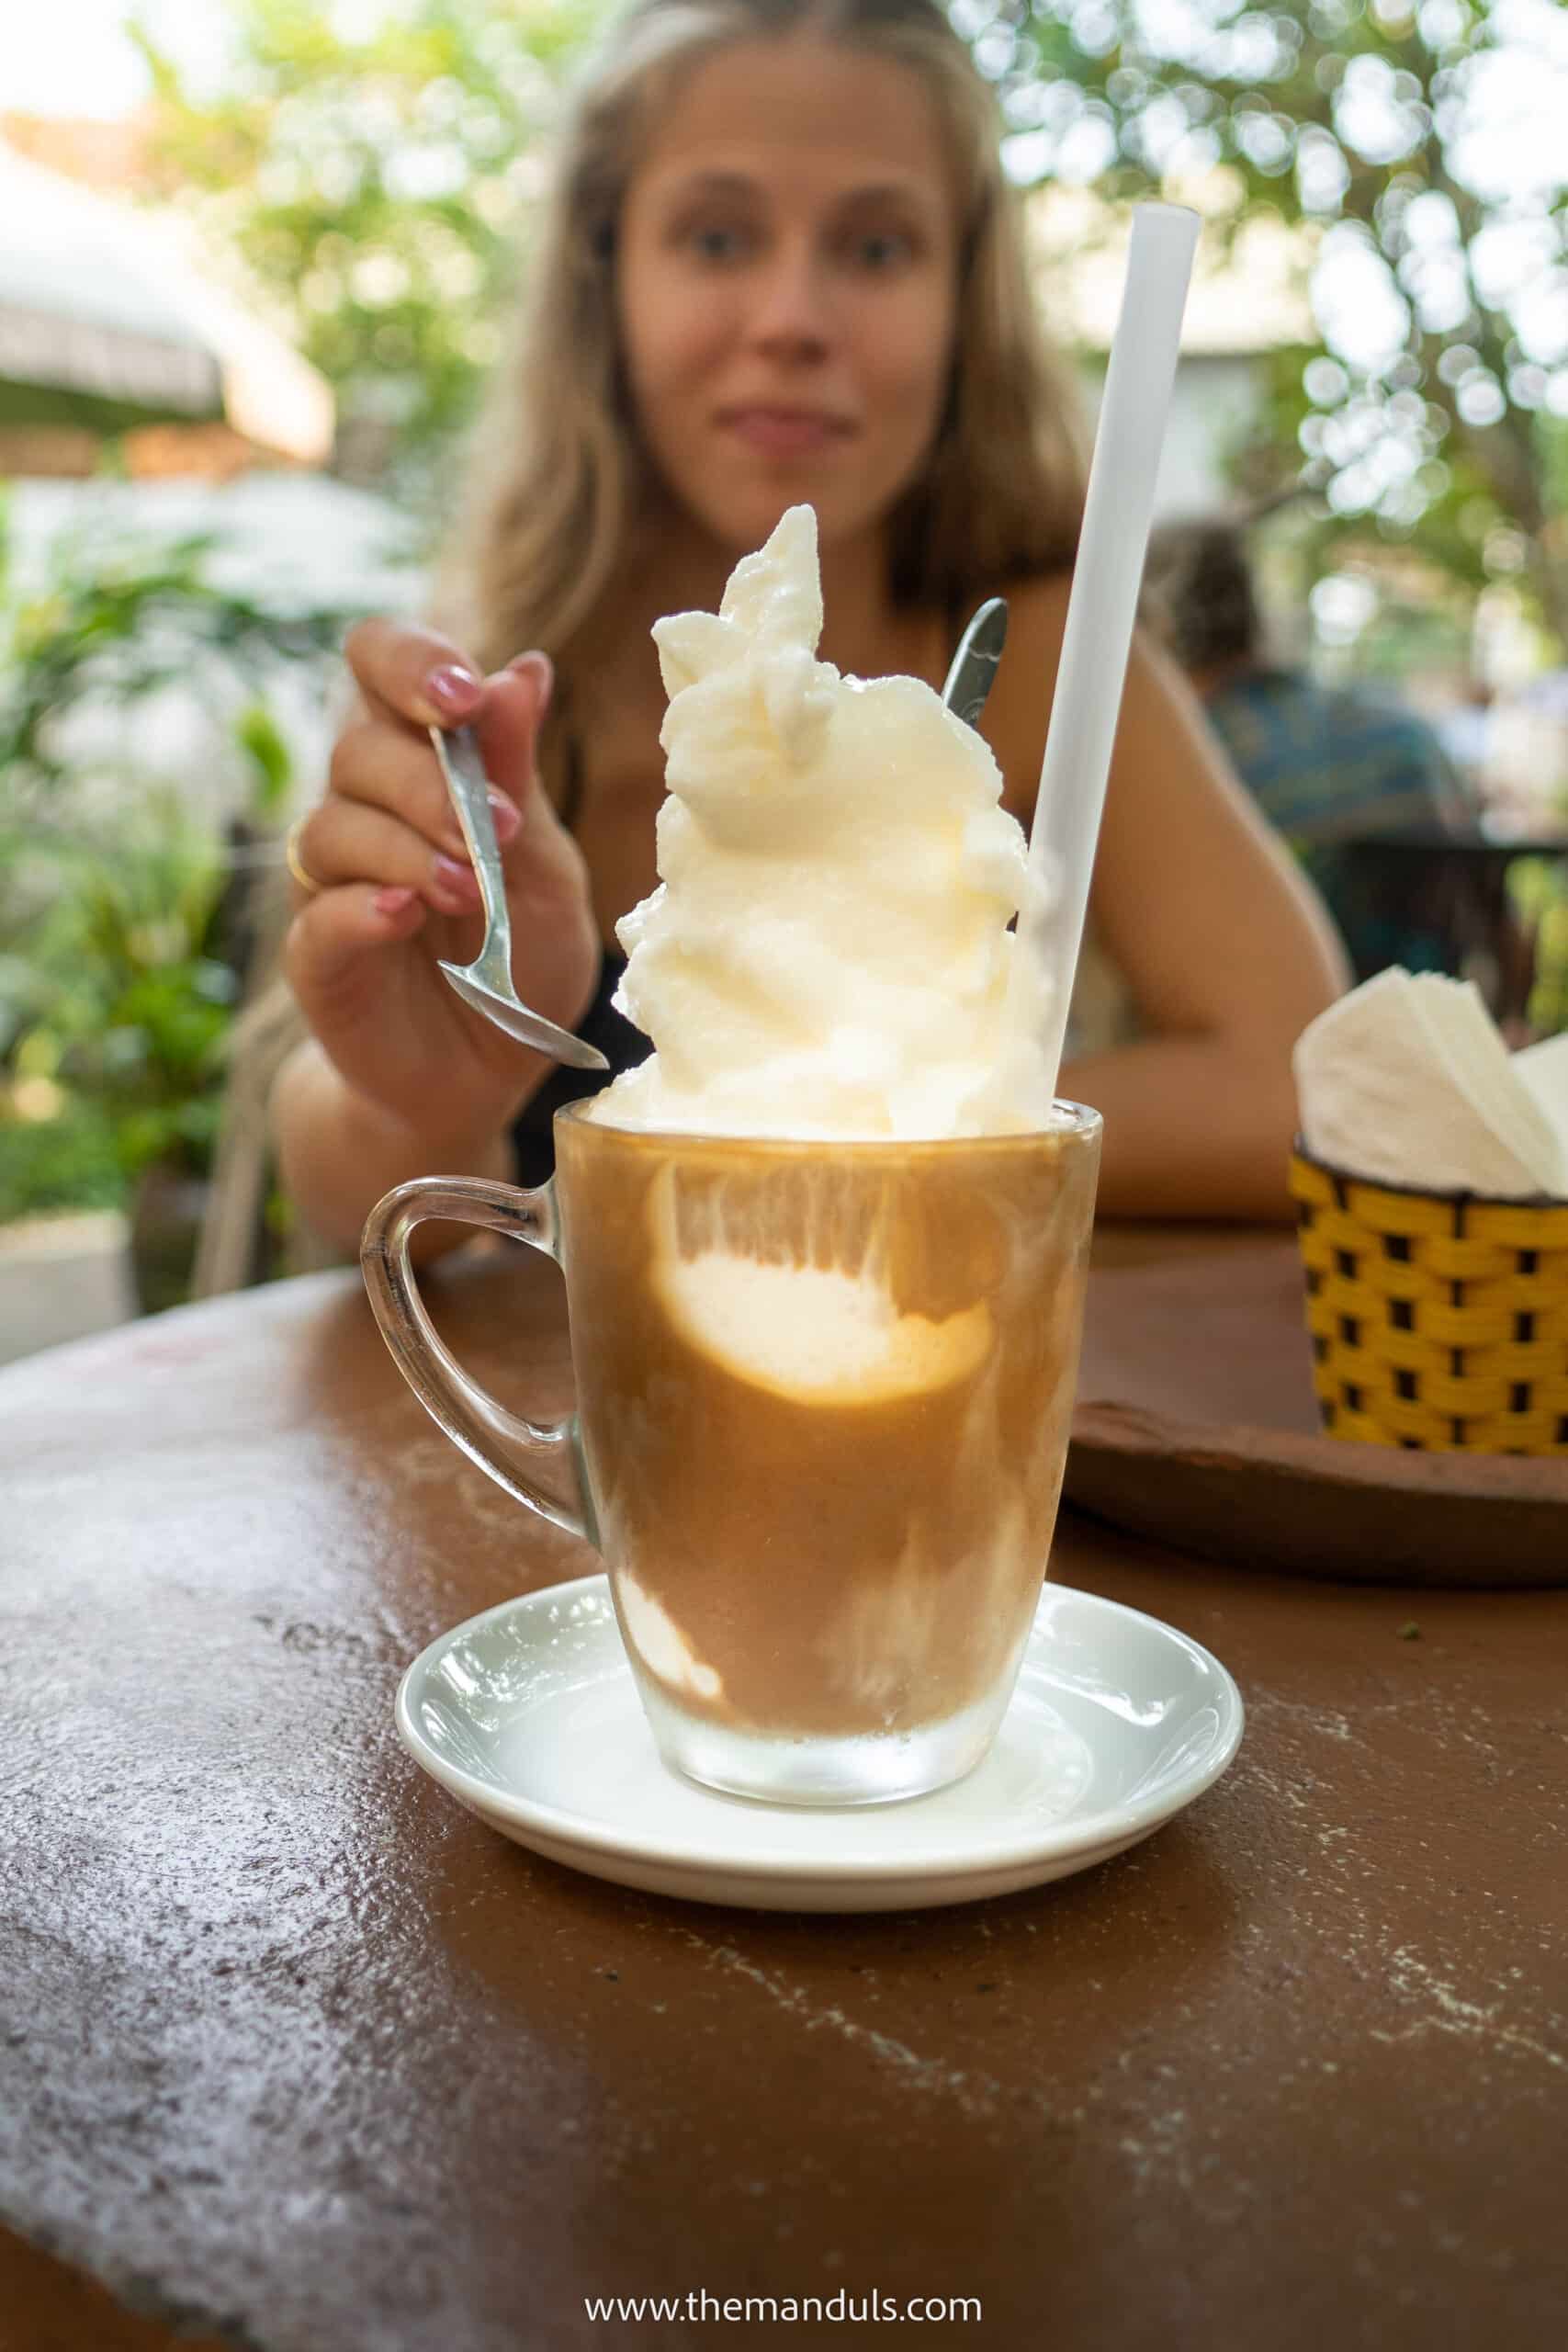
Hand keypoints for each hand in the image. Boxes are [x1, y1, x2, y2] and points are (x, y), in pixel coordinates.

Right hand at [283, 623, 601, 1145]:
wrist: (490, 1074)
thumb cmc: (521, 959)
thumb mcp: (546, 868)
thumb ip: (520, 776)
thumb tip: (525, 670)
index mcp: (423, 763)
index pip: (380, 664)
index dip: (410, 662)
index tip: (463, 700)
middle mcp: (366, 809)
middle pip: (357, 747)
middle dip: (428, 778)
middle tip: (495, 829)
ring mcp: (332, 883)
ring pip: (332, 825)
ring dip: (405, 846)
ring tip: (468, 888)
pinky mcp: (317, 955)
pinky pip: (317, 914)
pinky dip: (359, 907)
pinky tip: (402, 915)